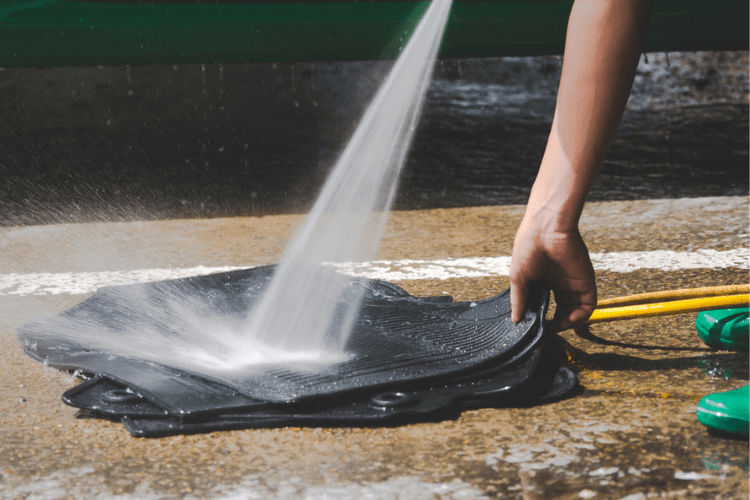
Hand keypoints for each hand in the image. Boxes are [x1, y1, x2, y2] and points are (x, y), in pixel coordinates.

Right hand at [509, 212, 596, 331]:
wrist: (546, 228)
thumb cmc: (528, 246)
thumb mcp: (518, 277)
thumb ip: (519, 300)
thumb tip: (515, 319)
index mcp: (543, 279)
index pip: (545, 303)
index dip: (541, 316)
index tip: (534, 325)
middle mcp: (559, 281)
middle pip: (561, 308)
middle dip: (555, 322)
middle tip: (546, 329)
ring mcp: (572, 282)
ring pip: (575, 309)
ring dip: (568, 323)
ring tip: (556, 327)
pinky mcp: (585, 281)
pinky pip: (588, 304)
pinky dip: (580, 317)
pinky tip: (568, 320)